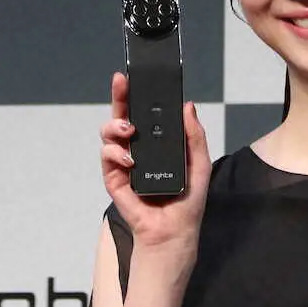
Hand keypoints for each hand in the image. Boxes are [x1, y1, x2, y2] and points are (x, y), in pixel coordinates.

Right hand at [99, 71, 211, 253]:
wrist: (174, 230)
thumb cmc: (188, 199)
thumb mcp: (199, 163)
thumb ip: (194, 136)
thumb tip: (188, 106)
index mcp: (158, 143)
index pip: (147, 114)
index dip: (140, 95)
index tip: (137, 77)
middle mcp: (139, 149)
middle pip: (123, 117)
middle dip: (120, 97)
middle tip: (122, 84)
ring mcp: (124, 162)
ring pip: (110, 133)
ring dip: (116, 126)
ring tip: (129, 131)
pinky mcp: (114, 178)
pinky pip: (108, 157)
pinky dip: (116, 154)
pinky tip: (130, 160)